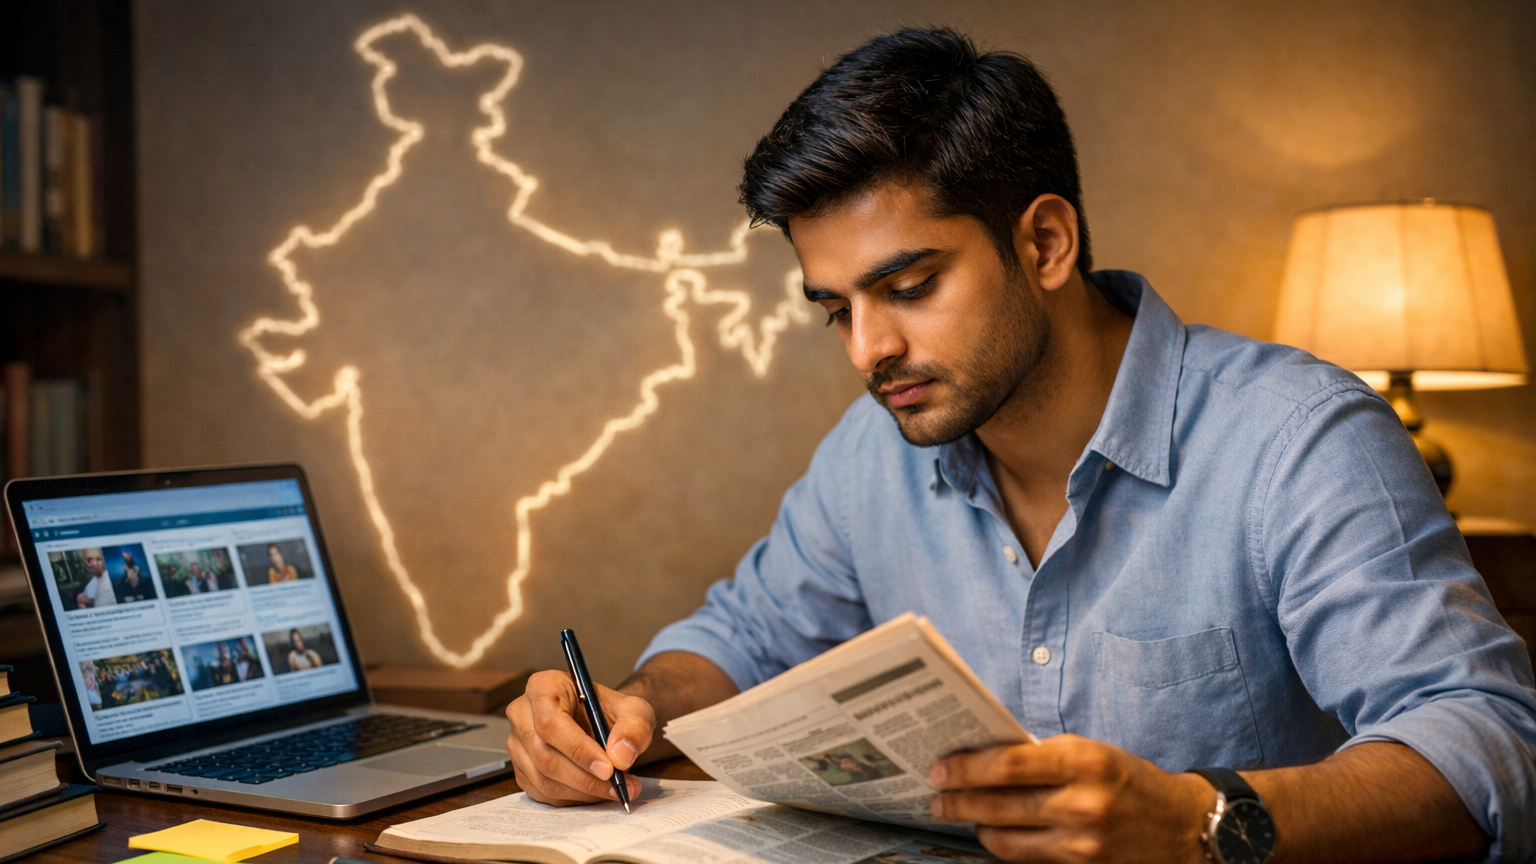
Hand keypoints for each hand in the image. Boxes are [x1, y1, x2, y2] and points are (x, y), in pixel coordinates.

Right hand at [505, 669, 654, 805]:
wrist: (602, 723)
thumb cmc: (611, 711)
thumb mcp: (634, 709)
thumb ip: (634, 727)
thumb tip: (620, 756)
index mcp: (544, 687)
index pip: (551, 723)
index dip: (578, 749)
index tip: (609, 768)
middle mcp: (522, 714)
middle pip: (545, 755)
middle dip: (585, 778)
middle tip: (619, 786)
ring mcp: (518, 744)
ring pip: (543, 779)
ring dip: (583, 792)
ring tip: (616, 789)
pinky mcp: (521, 769)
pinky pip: (543, 793)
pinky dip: (573, 798)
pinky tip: (596, 792)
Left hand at [929, 735, 1211, 862]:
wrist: (1186, 828)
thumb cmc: (1131, 782)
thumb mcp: (1094, 753)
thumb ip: (1045, 755)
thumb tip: (986, 755)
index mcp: (1084, 761)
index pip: (1008, 764)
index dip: (966, 768)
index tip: (940, 768)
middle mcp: (1083, 803)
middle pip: (999, 804)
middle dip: (958, 801)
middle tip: (936, 796)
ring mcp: (1083, 842)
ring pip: (1006, 838)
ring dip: (976, 826)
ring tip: (961, 814)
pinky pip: (1026, 859)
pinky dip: (1004, 846)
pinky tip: (992, 834)